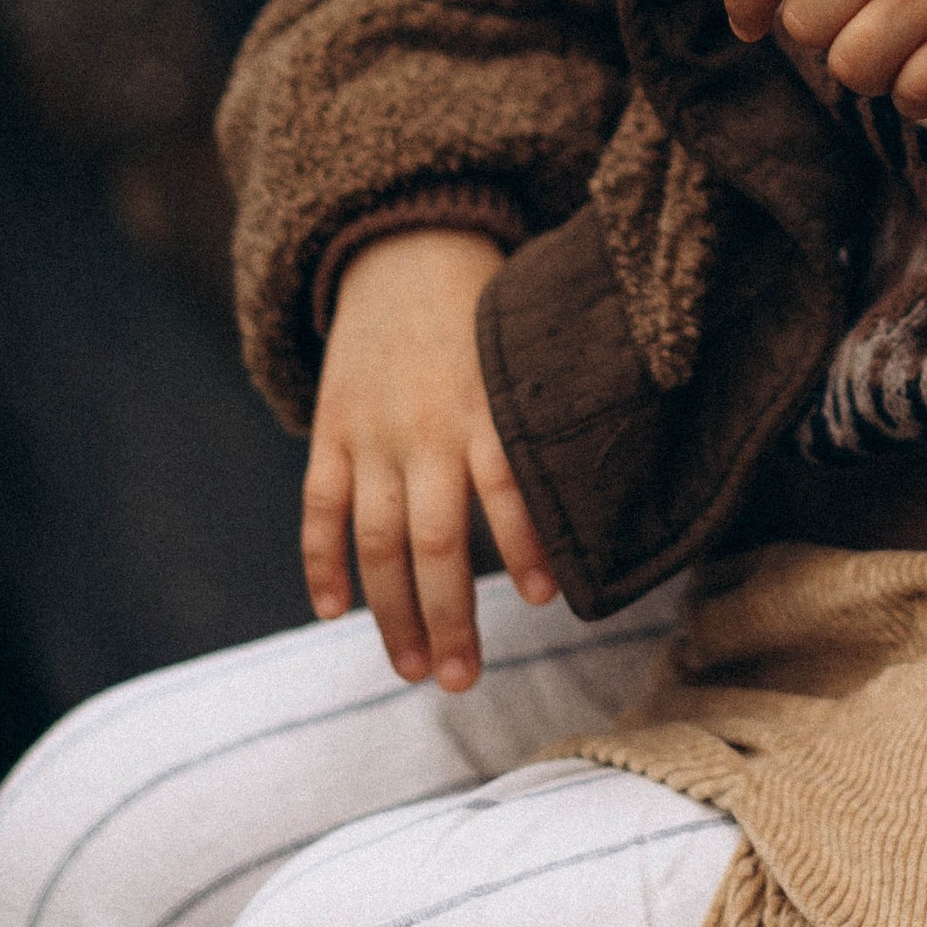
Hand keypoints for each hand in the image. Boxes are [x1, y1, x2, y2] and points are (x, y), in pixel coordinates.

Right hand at [303, 228, 554, 687]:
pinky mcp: (332, 429)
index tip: (546, 601)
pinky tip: (331, 613)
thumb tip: (607, 483)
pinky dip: (320, 563)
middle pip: (436, 540)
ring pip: (376, 541)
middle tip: (461, 681)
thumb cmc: (485, 311)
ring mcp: (374, 432)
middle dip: (449, 617)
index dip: (528, 542)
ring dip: (390, 614)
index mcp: (486, 404)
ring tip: (411, 670)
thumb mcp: (521, 353)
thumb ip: (544, 416)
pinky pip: (319, 508)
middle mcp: (428, 426)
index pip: (510, 483)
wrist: (406, 244)